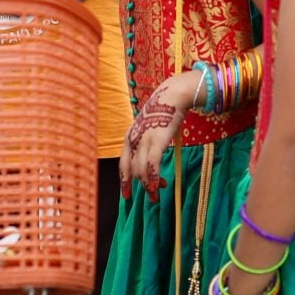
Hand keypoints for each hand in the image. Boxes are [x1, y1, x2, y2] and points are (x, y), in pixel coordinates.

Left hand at [124, 74, 197, 193]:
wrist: (171, 96)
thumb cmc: (163, 112)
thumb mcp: (148, 128)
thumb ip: (147, 142)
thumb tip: (151, 158)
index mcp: (129, 138)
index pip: (123, 164)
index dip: (124, 181)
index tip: (127, 195)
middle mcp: (133, 140)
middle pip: (131, 170)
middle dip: (139, 186)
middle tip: (150, 198)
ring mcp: (144, 141)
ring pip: (141, 170)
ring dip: (149, 185)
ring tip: (156, 194)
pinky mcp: (157, 141)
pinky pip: (153, 164)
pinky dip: (154, 177)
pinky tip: (158, 185)